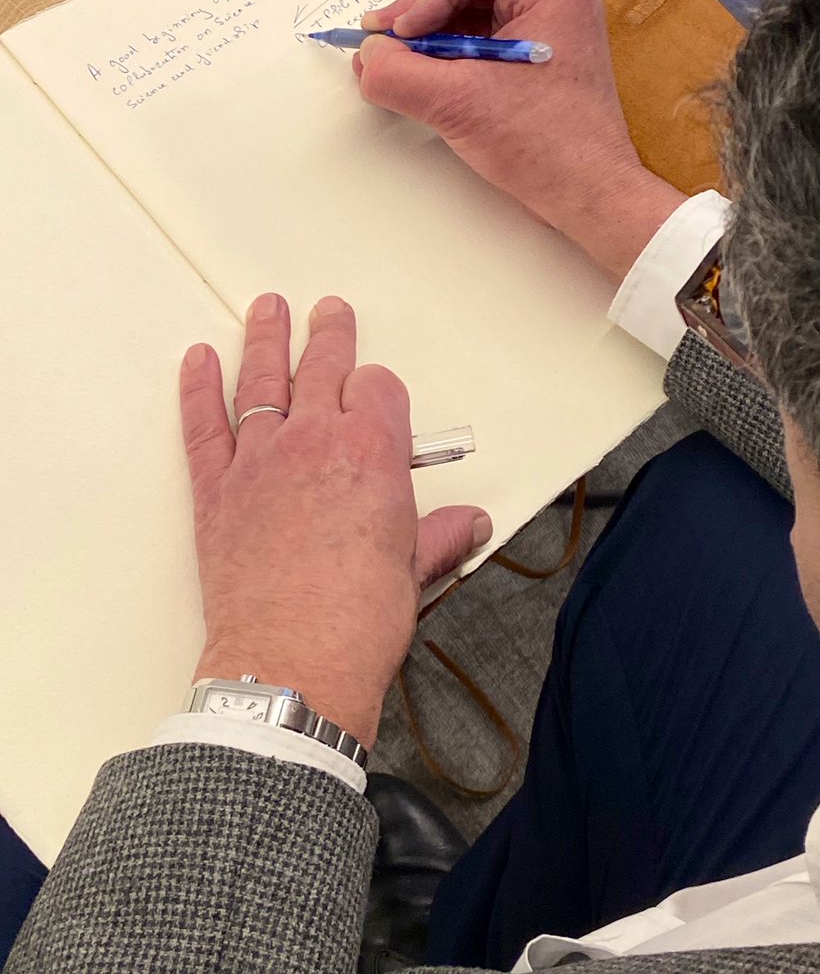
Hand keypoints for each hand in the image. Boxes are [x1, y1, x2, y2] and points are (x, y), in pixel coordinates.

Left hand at [180, 293, 491, 747]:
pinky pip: (204, 423)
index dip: (381, 388)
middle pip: (322, 366)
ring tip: (268, 310)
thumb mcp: (415, 571)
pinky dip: (198, 388)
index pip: (378, 388)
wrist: (291, 663)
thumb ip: (440, 535)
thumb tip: (467, 524)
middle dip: (329, 335)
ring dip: (266, 338)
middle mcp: (315, 441)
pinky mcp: (217, 489)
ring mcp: (260, 460)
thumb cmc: (356, 621)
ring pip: (262, 379)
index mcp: (373, 454)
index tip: (379, 395)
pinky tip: (199, 362)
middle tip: (329, 313)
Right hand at [356, 0, 682, 282]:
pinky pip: (484, 45)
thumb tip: (367, 57)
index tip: (400, 38)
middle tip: (385, 51)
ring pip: (471, 16)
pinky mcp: (538, 65)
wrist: (591, 197)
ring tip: (401, 73)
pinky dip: (451, 62)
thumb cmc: (548, 149)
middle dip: (421, 18)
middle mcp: (554, 0)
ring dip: (431, 42)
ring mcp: (549, 32)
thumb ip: (399, 74)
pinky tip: (428, 87)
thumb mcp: (457, 104)